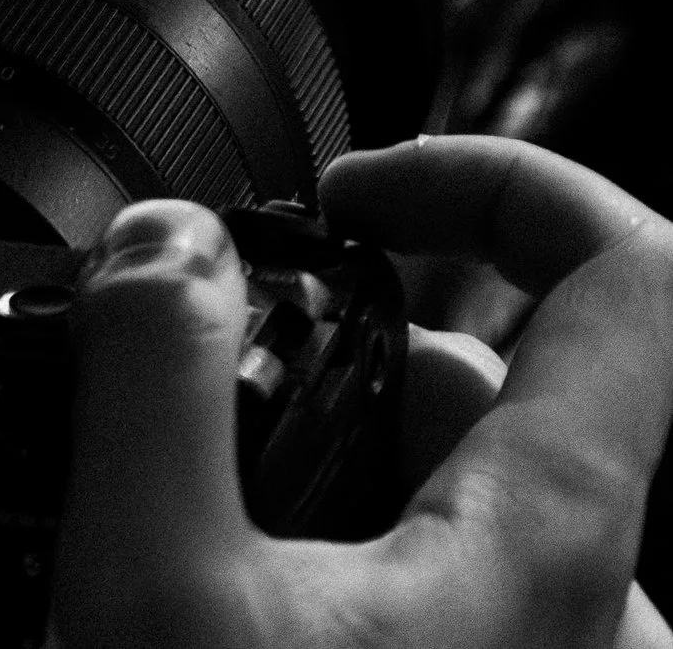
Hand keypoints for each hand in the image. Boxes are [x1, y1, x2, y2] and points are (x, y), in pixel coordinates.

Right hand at [50, 138, 672, 646]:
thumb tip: (166, 240)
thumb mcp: (154, 591)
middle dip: (339, 359)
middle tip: (204, 409)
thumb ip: (156, 379)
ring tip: (186, 536)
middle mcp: (589, 610)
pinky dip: (334, 561)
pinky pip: (439, 593)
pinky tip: (220, 608)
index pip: (633, 267)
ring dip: (327, 471)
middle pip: (499, 388)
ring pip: (462, 502)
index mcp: (554, 539)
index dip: (493, 175)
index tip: (352, 200)